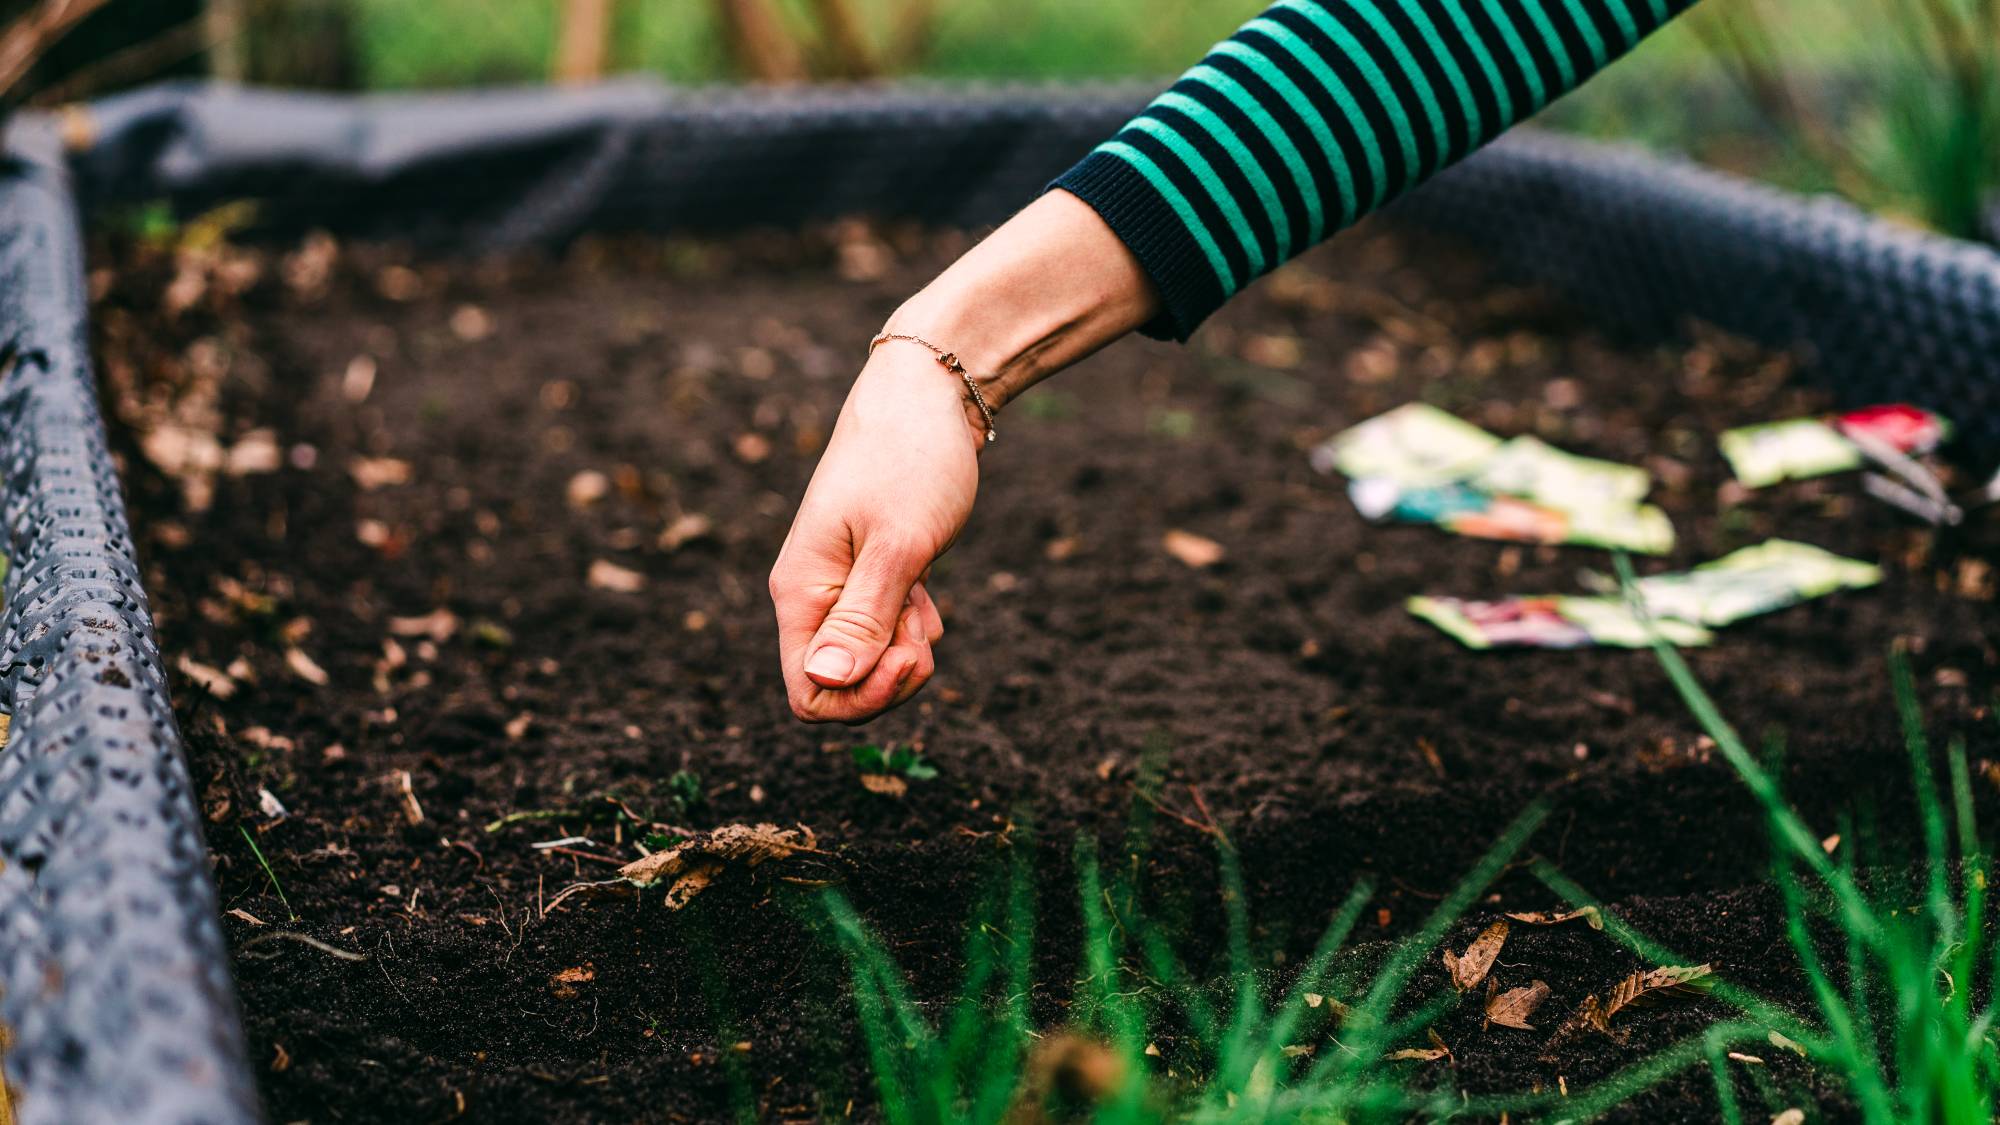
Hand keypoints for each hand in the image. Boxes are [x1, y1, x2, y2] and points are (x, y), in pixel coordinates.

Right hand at [767, 347, 982, 722]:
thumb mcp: (897, 545)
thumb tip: (825, 684)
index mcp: (800, 591)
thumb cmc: (912, 460)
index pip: (808, 693)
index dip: (861, 699)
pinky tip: (926, 585)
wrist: (930, 396)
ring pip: (869, 664)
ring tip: (924, 589)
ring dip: (907, 646)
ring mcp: (838, 588)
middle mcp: (810, 596)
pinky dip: (914, 625)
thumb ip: (862, 618)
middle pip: (842, 687)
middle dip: (891, 675)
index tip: (907, 658)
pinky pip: (887, 635)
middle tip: (924, 624)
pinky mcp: (868, 579)